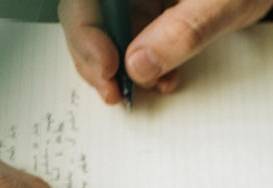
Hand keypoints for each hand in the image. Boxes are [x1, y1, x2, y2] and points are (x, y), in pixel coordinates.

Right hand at [58, 0, 272, 101]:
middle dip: (97, 61)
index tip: (108, 68)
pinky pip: (133, 41)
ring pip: (108, 34)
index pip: (86, 1)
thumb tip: (140, 65)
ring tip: (151, 87)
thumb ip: (186, 29)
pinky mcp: (152, 9)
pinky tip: (165, 79)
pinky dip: (143, 68)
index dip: (87, 35)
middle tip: (116, 93)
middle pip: (90, 18)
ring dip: (124, 70)